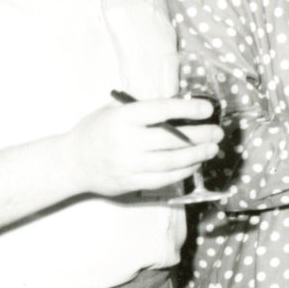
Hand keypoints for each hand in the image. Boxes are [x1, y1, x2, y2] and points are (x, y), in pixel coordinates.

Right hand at [66, 97, 222, 195]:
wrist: (71, 163)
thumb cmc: (96, 130)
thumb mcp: (112, 110)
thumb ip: (141, 107)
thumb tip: (179, 104)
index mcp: (123, 118)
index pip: (161, 111)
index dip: (188, 109)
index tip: (208, 109)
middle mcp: (127, 141)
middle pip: (173, 139)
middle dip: (201, 136)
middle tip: (218, 133)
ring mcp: (130, 165)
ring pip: (173, 161)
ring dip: (197, 155)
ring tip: (212, 149)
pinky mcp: (132, 183)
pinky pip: (165, 178)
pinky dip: (184, 171)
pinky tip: (195, 164)